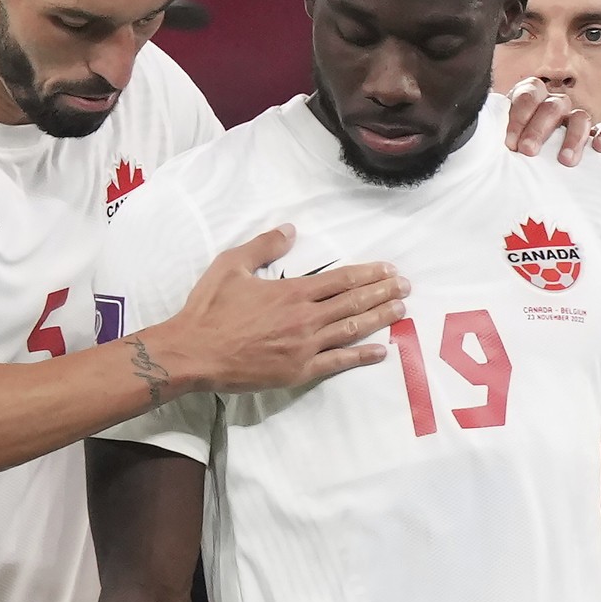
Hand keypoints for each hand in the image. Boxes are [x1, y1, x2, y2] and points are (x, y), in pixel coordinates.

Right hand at [151, 225, 407, 393]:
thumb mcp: (231, 264)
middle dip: (383, 293)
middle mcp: (305, 318)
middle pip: (353, 302)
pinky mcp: (299, 371)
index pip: (341, 279)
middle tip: (406, 287)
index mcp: (292, 291)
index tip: (389, 270)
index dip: (368, 274)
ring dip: (380, 318)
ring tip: (401, 310)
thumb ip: (264, 245)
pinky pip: (338, 362)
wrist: (194, 352)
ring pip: (351, 329)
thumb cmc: (210, 309)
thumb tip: (292, 230)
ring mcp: (304, 346)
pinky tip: (380, 352)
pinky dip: (361, 356)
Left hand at [501, 77, 600, 165]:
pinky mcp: (592, 134)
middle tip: (528, 151)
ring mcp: (574, 117)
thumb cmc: (509, 143)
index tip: (509, 143)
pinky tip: (599, 148)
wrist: (520, 157)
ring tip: (565, 160)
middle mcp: (553, 103)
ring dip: (572, 137)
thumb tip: (484, 139)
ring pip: (580, 117)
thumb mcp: (497, 134)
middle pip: (552, 107)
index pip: (528, 95)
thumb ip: (494, 131)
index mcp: (530, 96)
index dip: (518, 117)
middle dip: (539, 129)